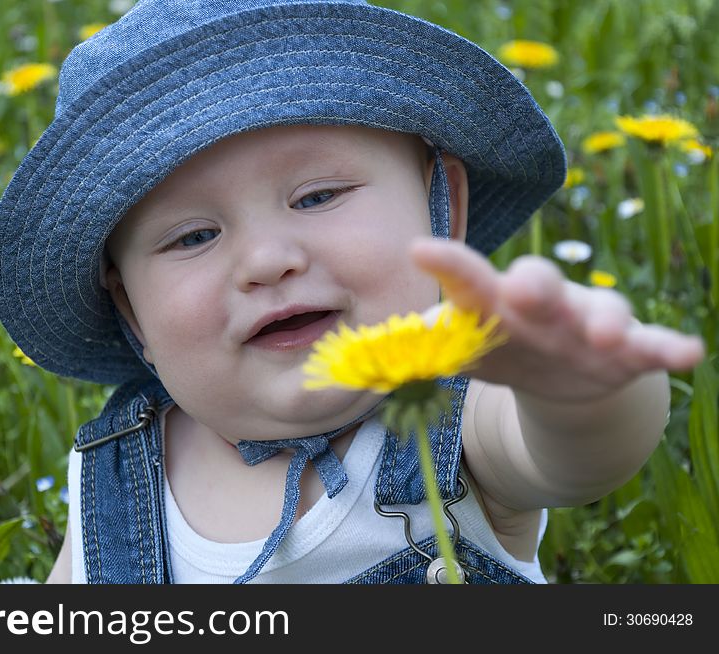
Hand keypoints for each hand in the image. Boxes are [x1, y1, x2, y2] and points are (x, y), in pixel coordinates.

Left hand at [410, 238, 705, 402]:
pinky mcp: (629, 349)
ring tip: (603, 331)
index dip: (447, 266)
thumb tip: (367, 356)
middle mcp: (543, 304)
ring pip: (599, 311)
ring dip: (602, 318)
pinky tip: (689, 352)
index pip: (468, 281)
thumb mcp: (465, 350)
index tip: (419, 250)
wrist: (559, 377)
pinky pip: (652, 345)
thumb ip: (426, 349)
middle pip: (538, 287)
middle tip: (521, 287)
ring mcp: (588, 324)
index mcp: (495, 304)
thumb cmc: (503, 349)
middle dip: (533, 286)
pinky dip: (668, 348)